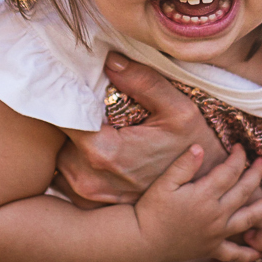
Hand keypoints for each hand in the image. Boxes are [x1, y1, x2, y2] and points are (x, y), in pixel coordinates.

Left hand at [53, 52, 227, 204]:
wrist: (201, 190)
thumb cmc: (192, 147)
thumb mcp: (178, 110)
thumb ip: (143, 82)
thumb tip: (110, 60)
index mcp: (104, 152)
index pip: (63, 115)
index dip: (66, 96)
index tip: (74, 82)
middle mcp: (87, 177)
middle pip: (60, 135)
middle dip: (74, 116)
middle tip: (94, 104)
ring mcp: (85, 194)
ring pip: (61, 153)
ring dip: (75, 138)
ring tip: (102, 127)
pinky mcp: (87, 201)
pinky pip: (66, 173)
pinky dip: (78, 158)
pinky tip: (103, 148)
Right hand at [136, 144, 261, 261]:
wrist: (142, 242)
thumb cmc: (150, 210)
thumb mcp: (164, 183)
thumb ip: (184, 165)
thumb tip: (200, 147)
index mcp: (205, 195)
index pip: (229, 171)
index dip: (238, 157)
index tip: (241, 147)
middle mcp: (216, 214)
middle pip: (244, 190)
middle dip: (256, 173)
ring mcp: (217, 233)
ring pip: (249, 217)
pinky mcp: (212, 248)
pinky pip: (235, 252)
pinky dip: (249, 251)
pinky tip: (260, 249)